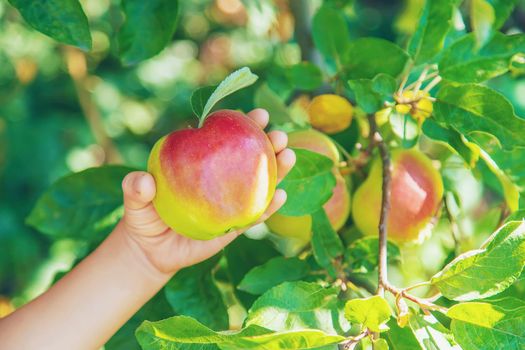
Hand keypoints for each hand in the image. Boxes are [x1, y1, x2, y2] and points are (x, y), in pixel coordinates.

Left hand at [120, 109, 295, 275]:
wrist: (151, 252)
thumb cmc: (144, 219)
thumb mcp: (134, 203)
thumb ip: (135, 189)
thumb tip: (145, 181)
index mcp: (201, 164)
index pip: (223, 138)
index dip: (242, 125)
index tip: (258, 115)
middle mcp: (220, 179)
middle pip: (248, 157)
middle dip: (268, 142)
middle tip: (279, 136)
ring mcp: (230, 202)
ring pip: (258, 183)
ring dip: (277, 169)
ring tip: (288, 157)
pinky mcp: (235, 226)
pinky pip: (254, 215)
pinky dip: (268, 206)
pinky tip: (281, 195)